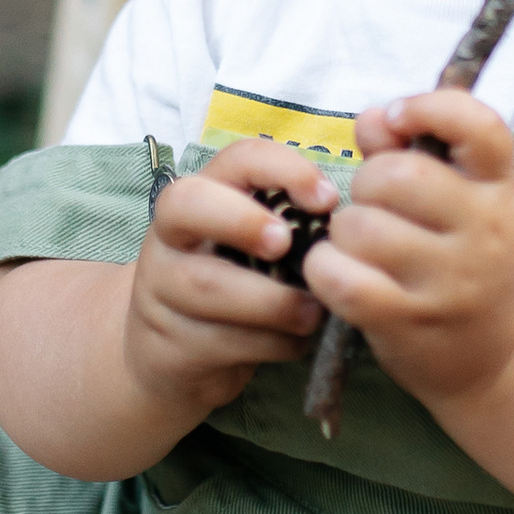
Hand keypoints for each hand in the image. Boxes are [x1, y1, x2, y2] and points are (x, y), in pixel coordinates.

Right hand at [124, 136, 337, 418]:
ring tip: (313, 312)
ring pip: (207, 284)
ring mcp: (161, 289)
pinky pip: (222, 340)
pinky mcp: (169, 341)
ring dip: (272, 300)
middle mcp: (172, 235)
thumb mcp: (256, 248)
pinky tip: (294, 342)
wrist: (175, 355)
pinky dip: (270, 343)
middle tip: (286, 244)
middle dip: (243, 220)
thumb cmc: (237, 286)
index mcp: (204, 196)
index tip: (327, 200)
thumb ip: (292, 227)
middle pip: (186, 204)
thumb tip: (352, 226)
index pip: (236, 158)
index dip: (282, 169)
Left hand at [304, 89, 513, 409]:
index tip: (399, 119)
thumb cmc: (464, 257)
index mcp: (498, 187)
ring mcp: (449, 280)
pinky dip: (324, 268)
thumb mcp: (461, 199)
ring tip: (363, 246)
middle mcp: (484, 230)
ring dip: (344, 231)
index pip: (478, 125)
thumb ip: (412, 150)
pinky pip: (339, 276)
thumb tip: (371, 119)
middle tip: (377, 206)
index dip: (428, 107)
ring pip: (359, 226)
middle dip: (368, 183)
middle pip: (396, 175)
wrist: (497, 354)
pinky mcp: (408, 321)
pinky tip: (339, 272)